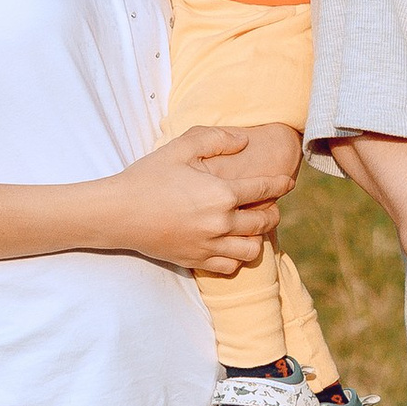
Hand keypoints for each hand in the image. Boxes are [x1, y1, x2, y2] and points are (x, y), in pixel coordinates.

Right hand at [103, 125, 282, 273]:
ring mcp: (210, 246)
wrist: (118, 213)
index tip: (288, 183)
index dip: (280, 184)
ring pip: (252, 250)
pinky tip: (230, 245)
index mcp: (222, 194)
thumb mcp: (180, 148)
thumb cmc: (148, 177)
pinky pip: (230, 266)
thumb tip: (245, 140)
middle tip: (268, 205)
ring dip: (257, 238)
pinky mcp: (196, 261)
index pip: (265, 189)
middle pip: (265, 222)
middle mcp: (221, 224)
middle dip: (272, 212)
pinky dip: (236, 257)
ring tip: (250, 228)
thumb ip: (216, 139)